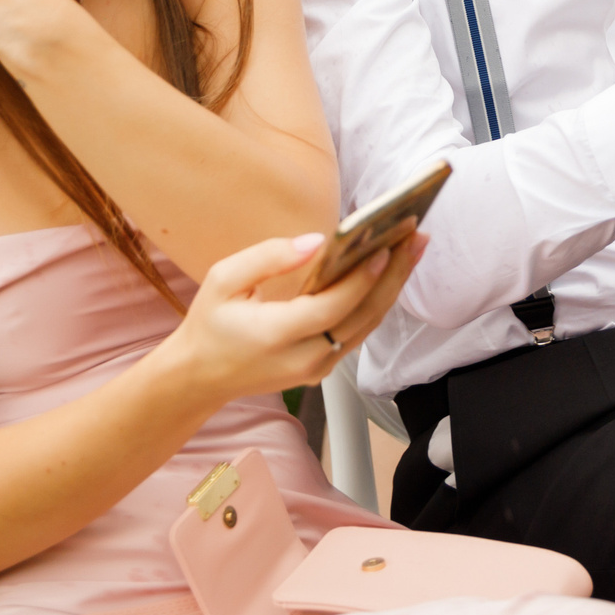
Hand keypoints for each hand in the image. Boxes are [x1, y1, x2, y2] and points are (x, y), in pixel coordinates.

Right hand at [159, 230, 423, 401]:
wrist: (200, 376)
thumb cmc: (209, 324)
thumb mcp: (223, 280)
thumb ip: (268, 257)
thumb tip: (316, 243)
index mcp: (274, 335)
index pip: (331, 309)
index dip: (362, 279)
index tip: (386, 247)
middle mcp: (303, 358)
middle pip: (362, 318)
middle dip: (393, 276)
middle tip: (414, 237)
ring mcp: (317, 368)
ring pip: (366, 326)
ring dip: (392, 287)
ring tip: (411, 248)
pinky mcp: (323, 368)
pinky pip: (358, 332)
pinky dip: (377, 301)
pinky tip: (389, 273)